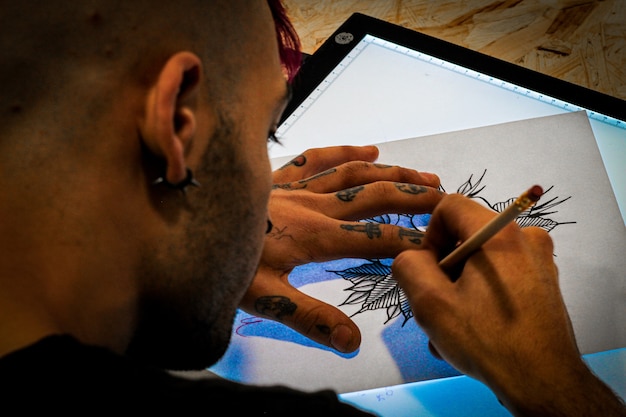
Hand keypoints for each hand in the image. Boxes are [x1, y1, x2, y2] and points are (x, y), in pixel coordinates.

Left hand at [239, 145, 442, 352]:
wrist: (185, 223)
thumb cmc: (224, 265)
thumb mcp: (266, 299)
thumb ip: (311, 318)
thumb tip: (352, 341)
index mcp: (316, 237)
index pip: (375, 238)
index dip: (410, 241)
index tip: (439, 246)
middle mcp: (314, 206)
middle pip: (375, 196)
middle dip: (413, 198)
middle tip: (445, 200)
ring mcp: (297, 187)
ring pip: (355, 173)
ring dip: (393, 173)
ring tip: (424, 177)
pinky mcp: (280, 177)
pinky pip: (319, 157)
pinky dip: (346, 151)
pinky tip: (368, 148)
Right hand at [392, 194, 625, 415]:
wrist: (544, 383)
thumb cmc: (488, 340)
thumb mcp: (430, 302)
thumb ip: (408, 266)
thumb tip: (412, 257)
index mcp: (499, 233)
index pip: (449, 206)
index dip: (429, 235)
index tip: (428, 272)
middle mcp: (524, 237)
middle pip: (464, 236)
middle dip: (443, 271)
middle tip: (438, 307)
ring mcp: (539, 261)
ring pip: (480, 262)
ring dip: (459, 291)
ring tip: (453, 329)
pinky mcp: (544, 283)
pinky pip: (499, 278)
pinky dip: (481, 297)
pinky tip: (474, 331)